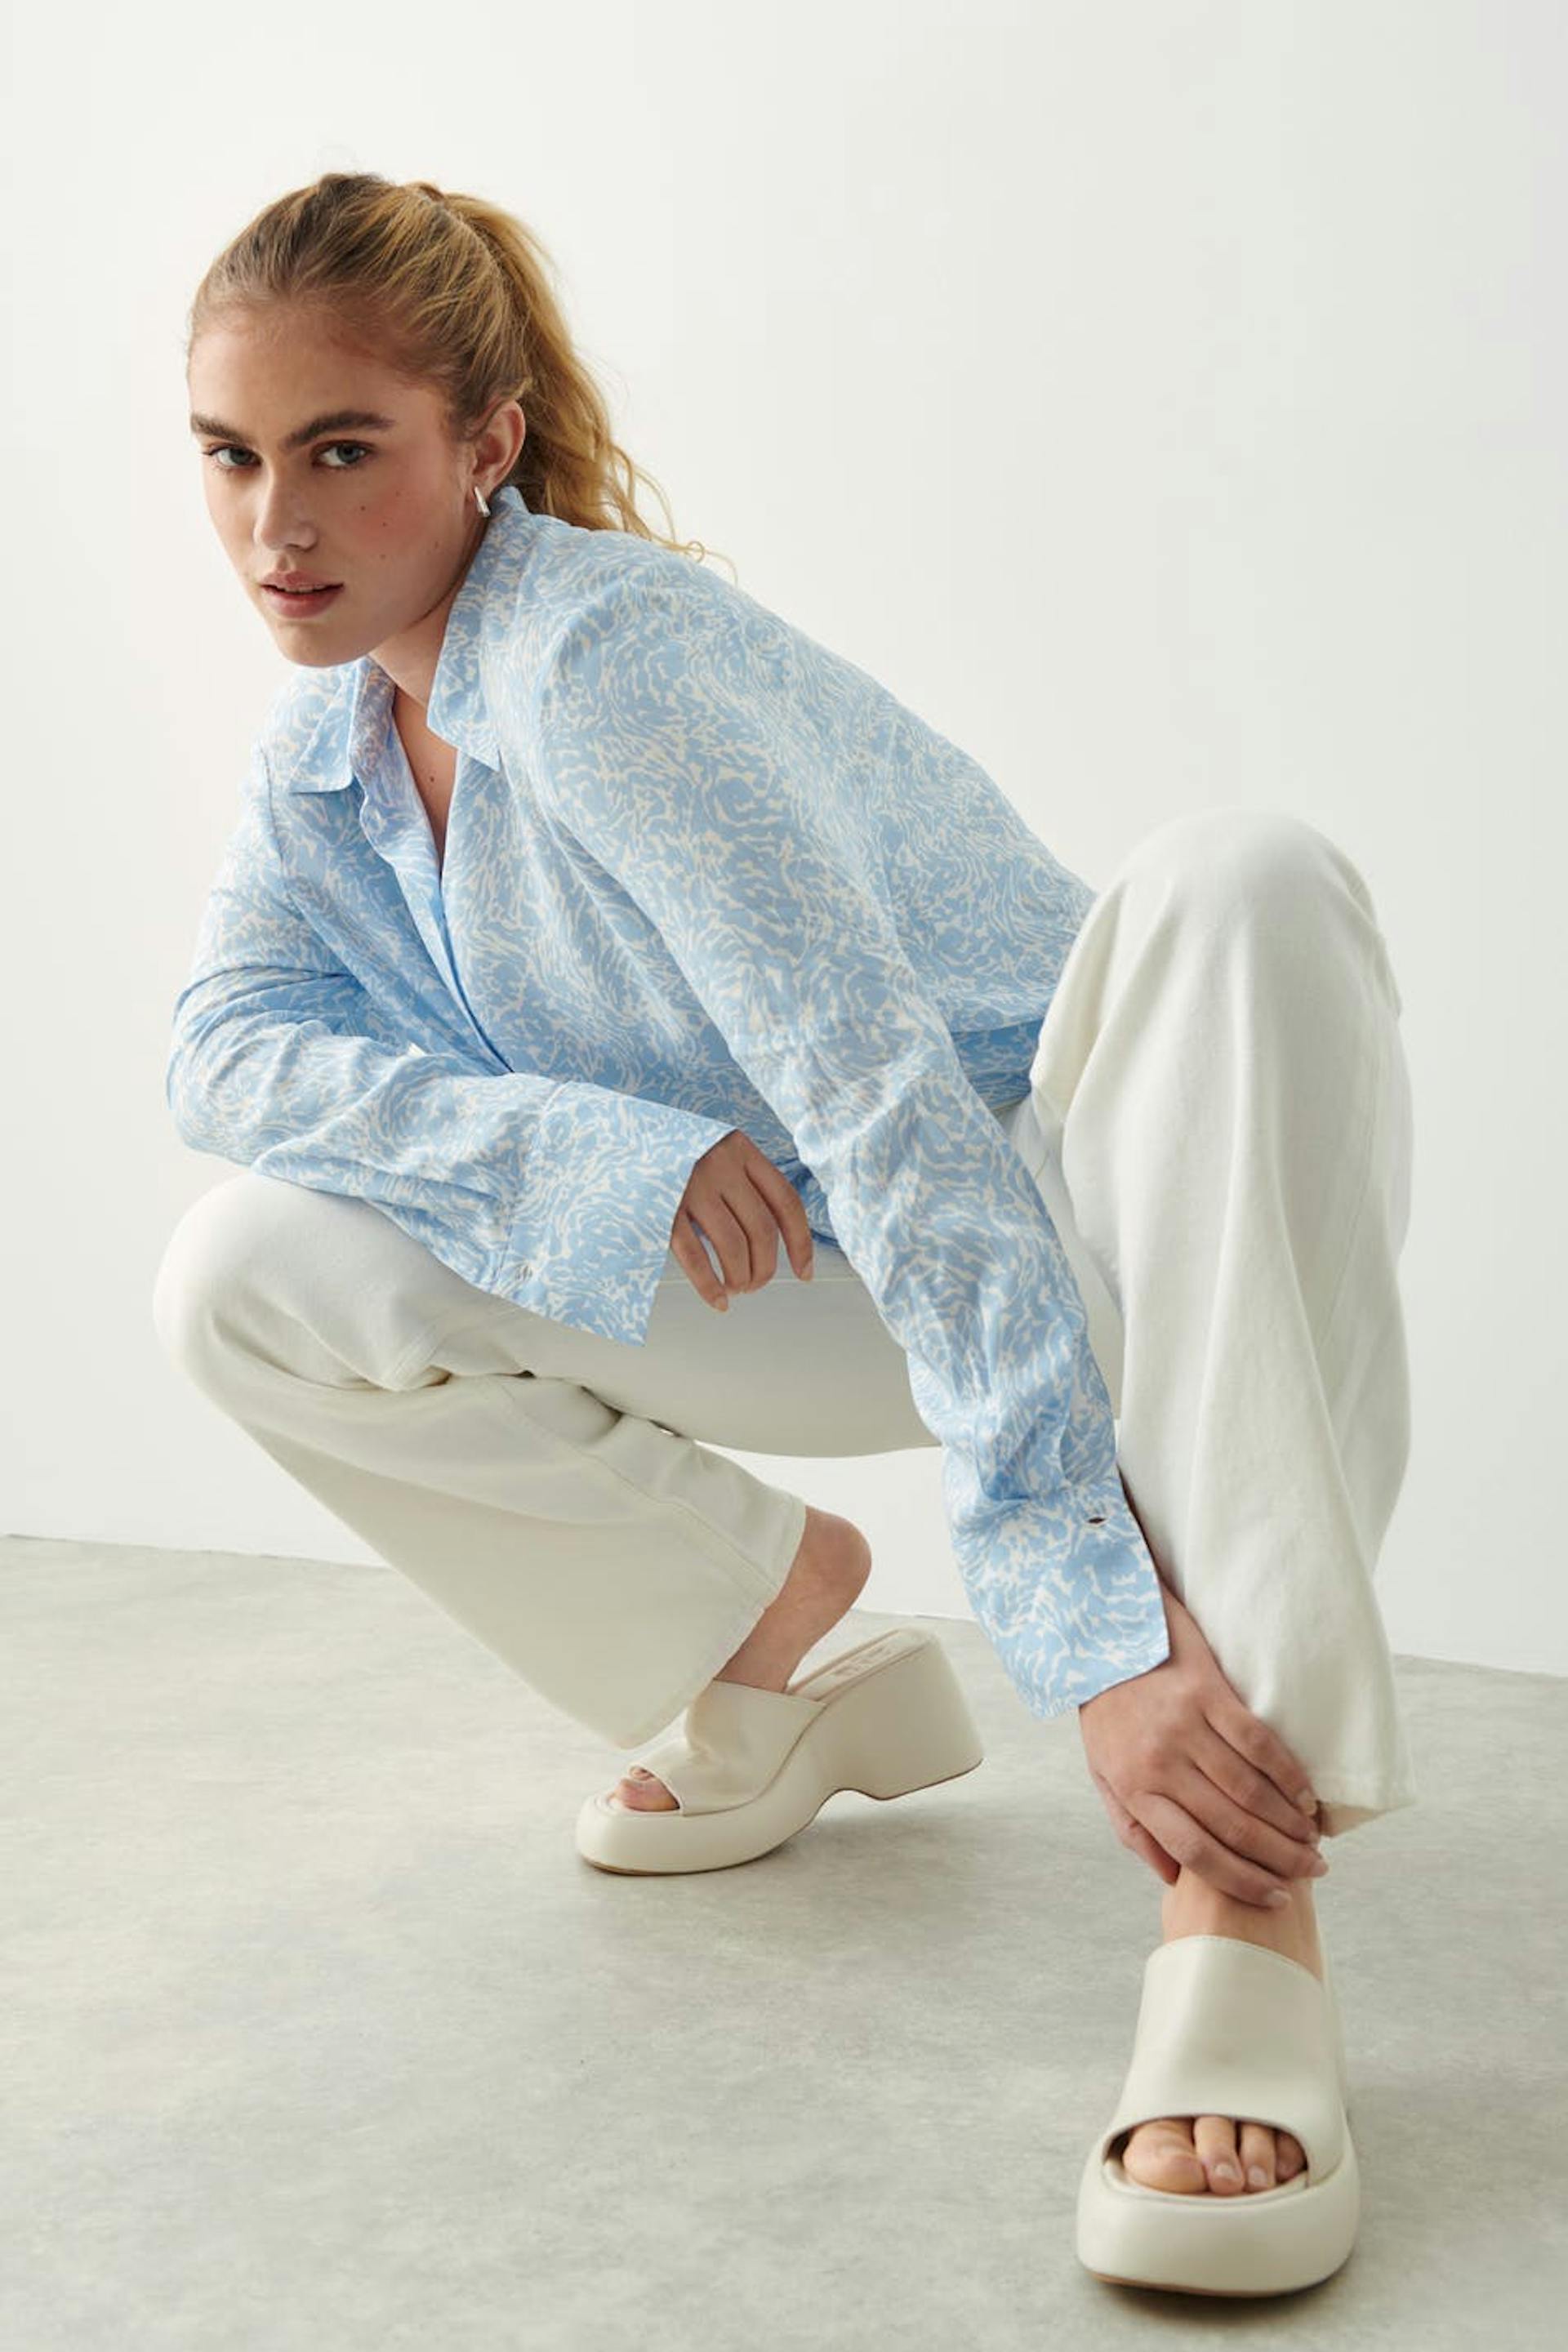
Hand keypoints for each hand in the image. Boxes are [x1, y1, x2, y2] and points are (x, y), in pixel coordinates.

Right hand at [671, 1129, 815, 1310]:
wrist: (614, 1138)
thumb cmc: (671, 1155)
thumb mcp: (714, 1152)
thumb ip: (742, 1181)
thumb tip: (770, 1241)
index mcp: (741, 1149)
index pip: (786, 1202)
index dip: (800, 1242)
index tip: (803, 1272)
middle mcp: (720, 1164)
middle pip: (762, 1229)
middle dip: (765, 1268)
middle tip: (756, 1284)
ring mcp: (690, 1185)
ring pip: (733, 1245)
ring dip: (741, 1277)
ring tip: (736, 1289)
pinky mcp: (662, 1208)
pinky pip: (695, 1256)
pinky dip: (710, 1285)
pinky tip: (717, 1300)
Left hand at [1078, 1531, 1324, 1908]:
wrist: (1097, 1638)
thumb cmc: (1106, 1715)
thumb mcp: (1103, 1776)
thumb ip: (1135, 1829)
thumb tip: (1173, 1879)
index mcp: (1135, 1790)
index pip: (1195, 1852)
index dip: (1241, 1881)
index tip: (1274, 1897)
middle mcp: (1161, 1763)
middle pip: (1231, 1826)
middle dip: (1279, 1858)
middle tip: (1313, 1871)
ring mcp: (1185, 1726)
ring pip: (1250, 1790)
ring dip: (1289, 1823)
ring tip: (1313, 1842)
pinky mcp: (1207, 1692)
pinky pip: (1257, 1742)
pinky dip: (1288, 1775)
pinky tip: (1306, 1796)